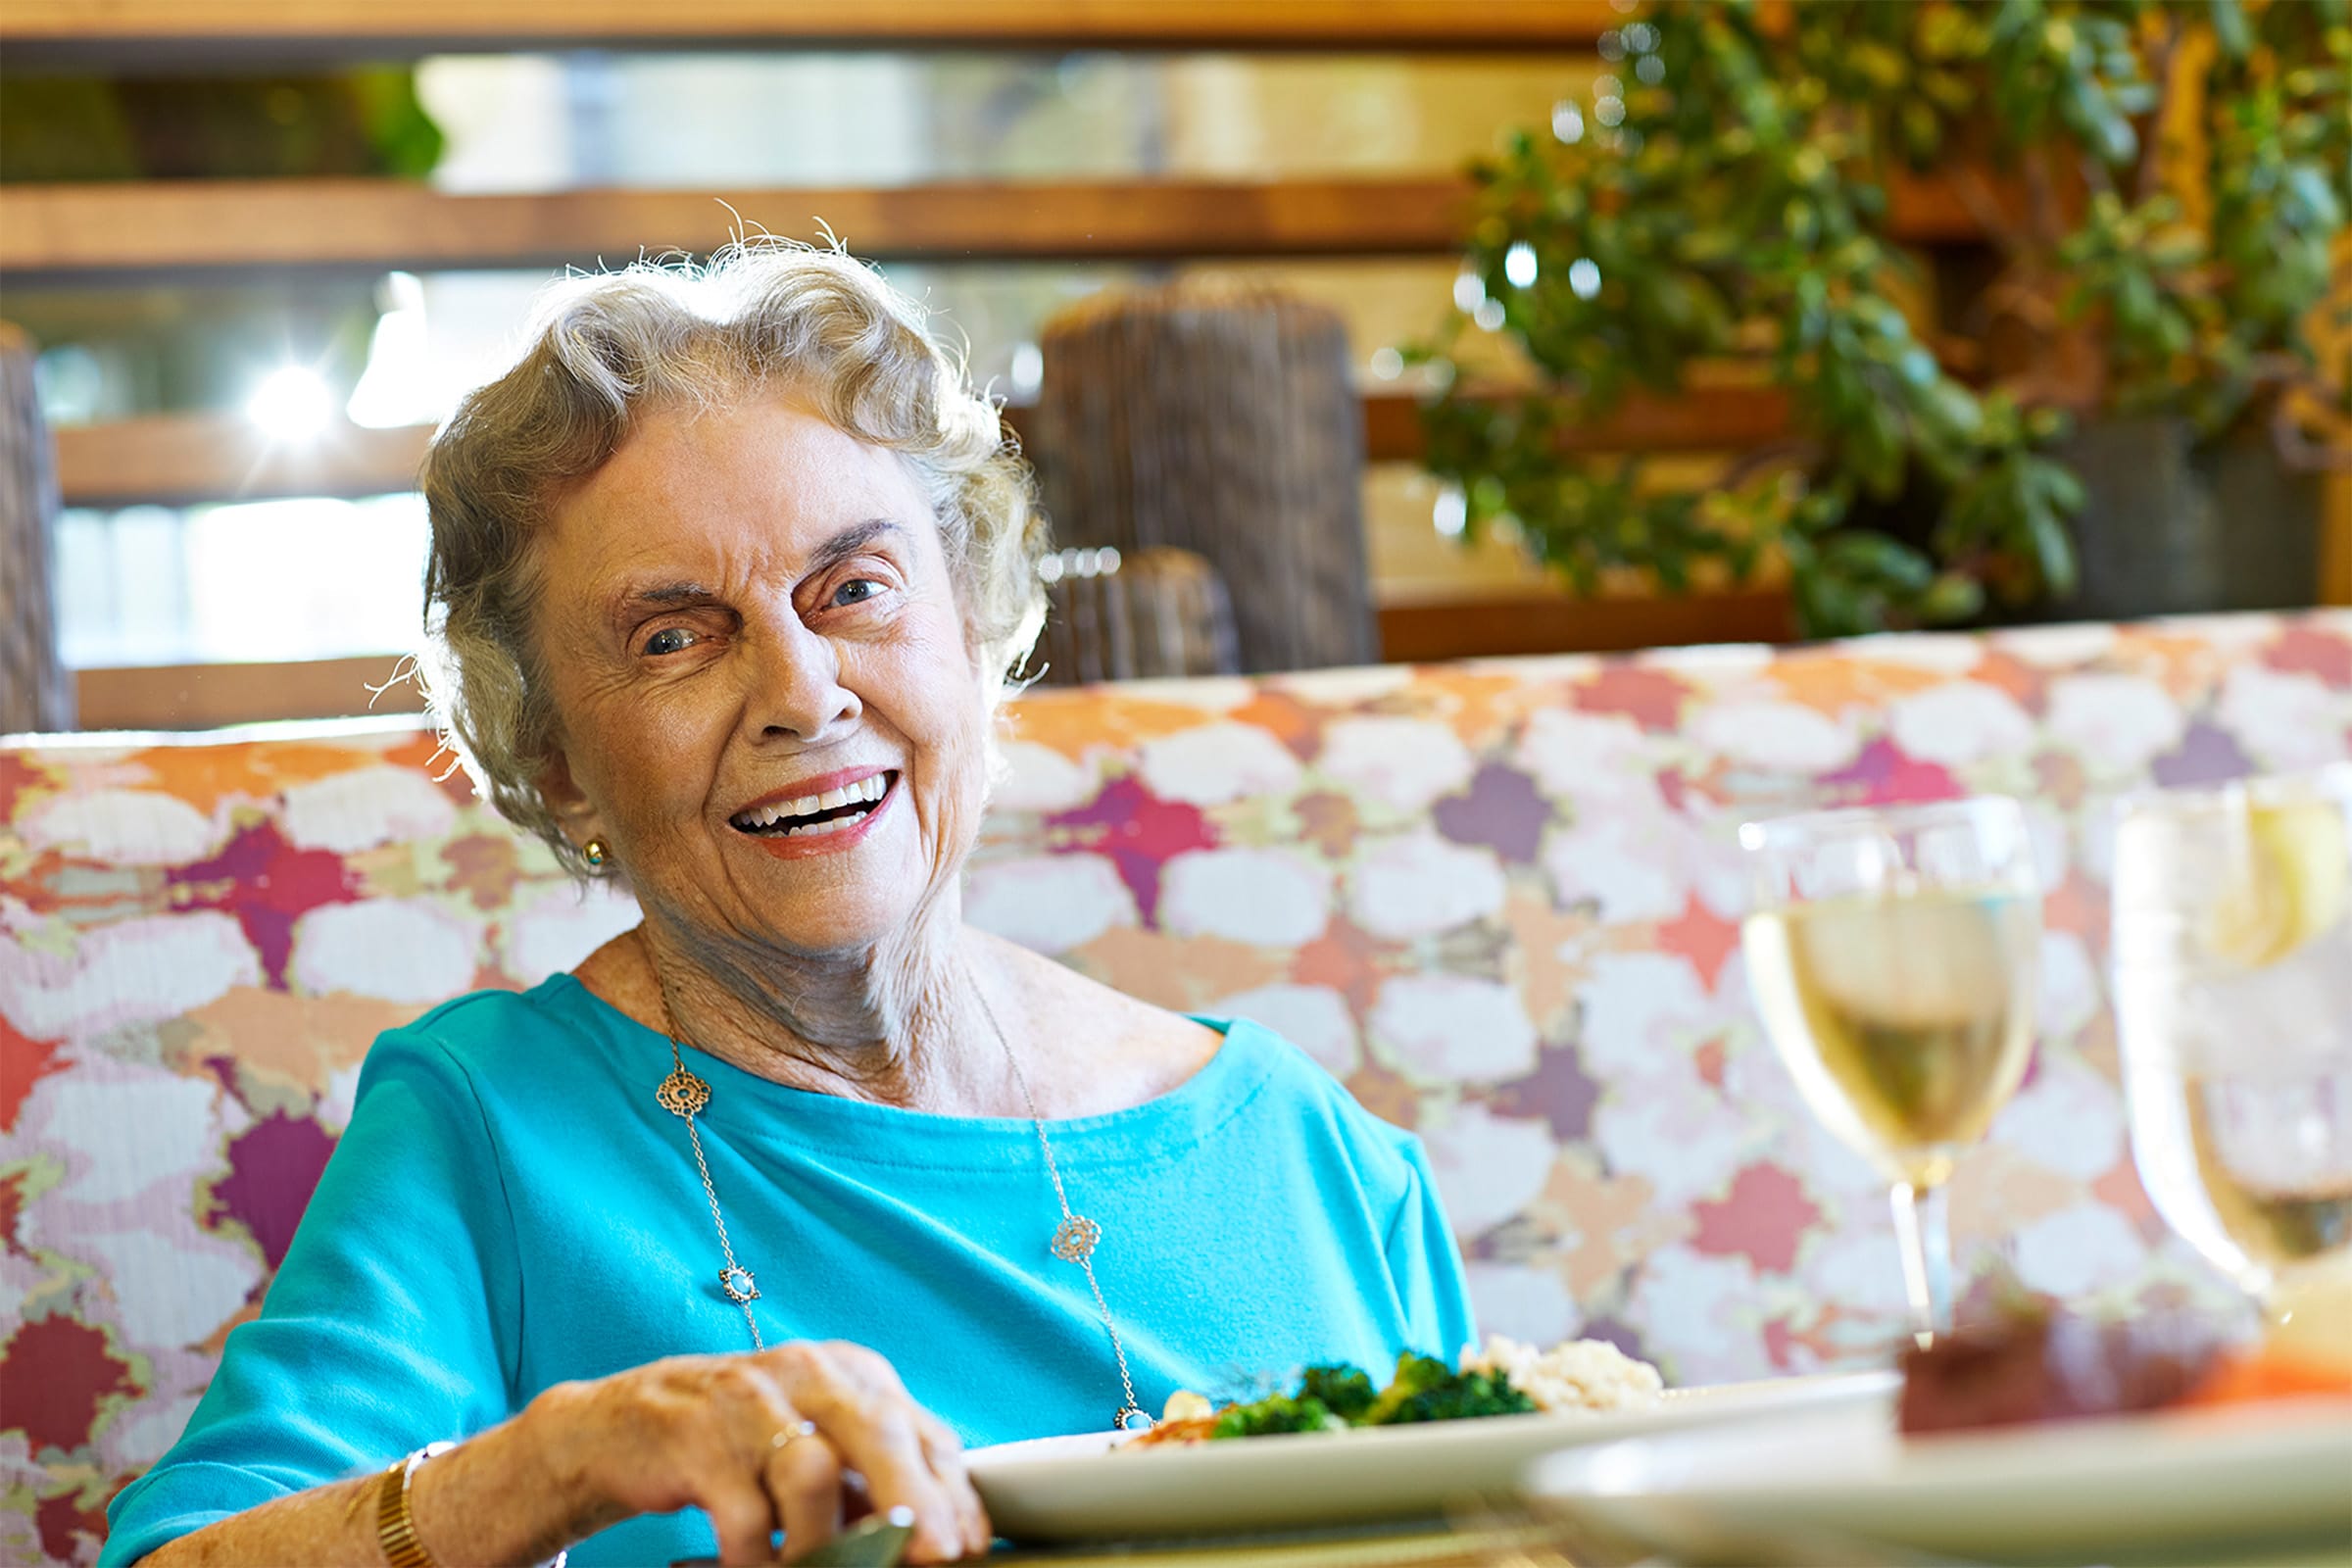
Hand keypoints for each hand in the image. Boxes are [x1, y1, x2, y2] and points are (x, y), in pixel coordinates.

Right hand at [526, 1341, 989, 1563]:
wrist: (627, 1425)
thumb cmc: (741, 1439)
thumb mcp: (817, 1441)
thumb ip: (872, 1479)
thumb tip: (938, 1534)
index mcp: (851, 1373)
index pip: (922, 1431)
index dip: (952, 1492)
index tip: (968, 1543)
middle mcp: (808, 1374)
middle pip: (878, 1432)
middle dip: (914, 1501)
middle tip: (935, 1556)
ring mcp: (751, 1402)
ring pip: (813, 1473)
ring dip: (826, 1541)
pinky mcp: (698, 1440)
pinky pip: (746, 1516)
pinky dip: (761, 1559)